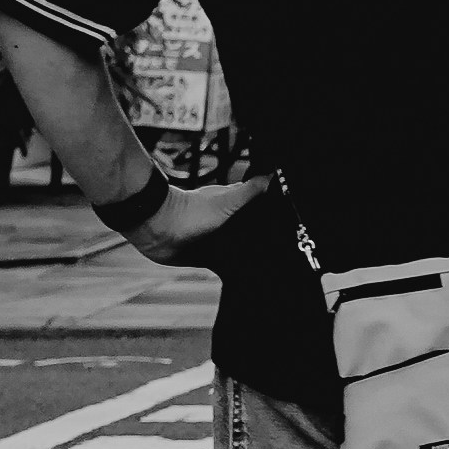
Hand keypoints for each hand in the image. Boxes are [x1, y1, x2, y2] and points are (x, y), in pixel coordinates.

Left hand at [118, 176, 276, 266]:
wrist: (158, 231)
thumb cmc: (189, 212)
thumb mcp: (227, 201)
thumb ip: (250, 191)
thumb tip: (273, 174)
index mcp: (233, 206)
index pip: (259, 208)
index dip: (273, 213)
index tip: (291, 219)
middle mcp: (226, 222)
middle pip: (251, 231)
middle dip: (263, 238)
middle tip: (284, 249)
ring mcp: (217, 240)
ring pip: (240, 249)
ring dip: (249, 255)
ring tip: (271, 266)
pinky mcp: (207, 257)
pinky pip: (225, 265)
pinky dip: (233, 269)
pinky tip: (245, 274)